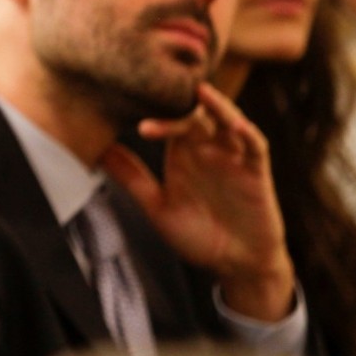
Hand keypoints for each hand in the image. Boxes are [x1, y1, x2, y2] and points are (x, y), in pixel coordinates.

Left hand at [99, 82, 294, 320]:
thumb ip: (133, 179)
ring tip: (201, 91)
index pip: (167, 123)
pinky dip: (248, 134)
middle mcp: (207, 149)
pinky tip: (237, 125)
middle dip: (180, 106)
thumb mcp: (159, 208)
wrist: (236, 264)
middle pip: (196, 114)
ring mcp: (233, 157)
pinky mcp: (256, 172)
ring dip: (218, 105)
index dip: (155, 120)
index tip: (139, 127)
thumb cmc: (198, 234)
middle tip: (163, 101)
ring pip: (228, 120)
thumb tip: (99, 152)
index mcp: (182, 154)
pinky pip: (255, 146)